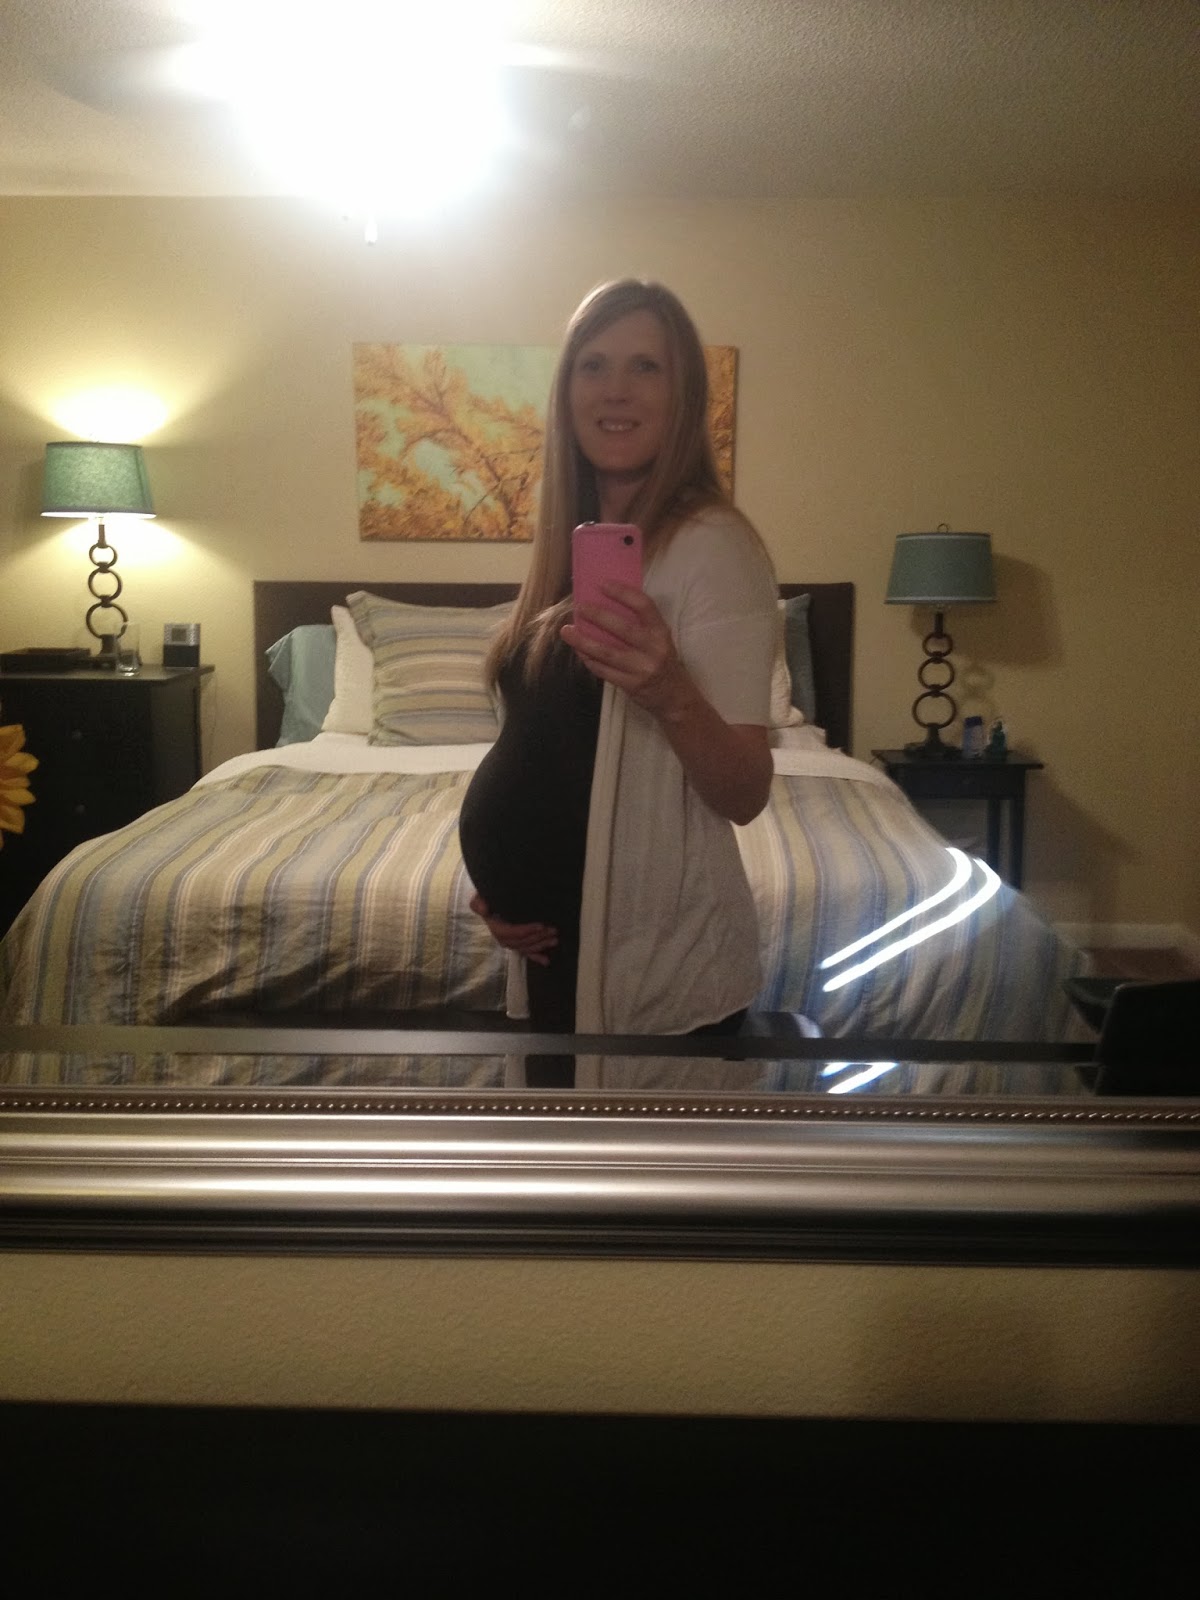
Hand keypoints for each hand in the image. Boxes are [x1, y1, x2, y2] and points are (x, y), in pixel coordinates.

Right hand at [469, 892, 557, 965]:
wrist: (491, 901)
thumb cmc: (487, 898)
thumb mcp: (479, 898)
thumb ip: (478, 903)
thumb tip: (484, 910)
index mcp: (494, 927)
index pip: (509, 933)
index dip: (525, 931)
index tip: (540, 926)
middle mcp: (502, 937)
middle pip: (520, 941)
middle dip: (538, 937)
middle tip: (553, 931)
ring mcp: (510, 942)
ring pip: (525, 947)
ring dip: (540, 945)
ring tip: (554, 940)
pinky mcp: (516, 943)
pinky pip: (525, 952)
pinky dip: (536, 956)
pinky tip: (546, 960)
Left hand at [561, 581, 690, 715]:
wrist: (674, 697)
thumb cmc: (662, 661)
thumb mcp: (659, 640)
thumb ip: (639, 625)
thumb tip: (605, 604)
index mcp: (661, 632)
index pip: (643, 606)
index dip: (623, 593)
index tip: (603, 585)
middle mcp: (653, 649)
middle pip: (622, 629)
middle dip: (598, 616)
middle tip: (579, 607)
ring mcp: (641, 669)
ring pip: (607, 652)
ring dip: (583, 641)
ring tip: (567, 631)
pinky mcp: (631, 685)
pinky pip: (604, 670)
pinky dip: (589, 660)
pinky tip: (579, 650)